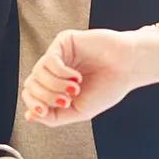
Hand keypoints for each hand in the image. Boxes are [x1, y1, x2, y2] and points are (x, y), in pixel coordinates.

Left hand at [21, 27, 158, 126]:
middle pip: (31, 85)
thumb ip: (55, 117)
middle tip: (67, 99)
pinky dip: (61, 74)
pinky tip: (76, 77)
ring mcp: (58, 55)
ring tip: (75, 88)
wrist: (128, 68)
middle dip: (46, 97)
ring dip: (56, 86)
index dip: (34, 105)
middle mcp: (54, 70)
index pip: (31, 94)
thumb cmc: (109, 87)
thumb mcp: (80, 111)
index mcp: (56, 86)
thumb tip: (31, 116)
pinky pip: (49, 60)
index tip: (46, 111)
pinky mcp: (64, 42)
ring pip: (38, 73)